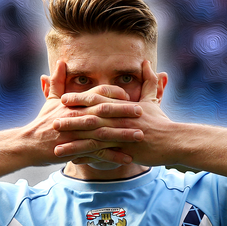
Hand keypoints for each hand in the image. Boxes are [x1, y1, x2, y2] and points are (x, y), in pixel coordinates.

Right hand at [22, 60, 143, 165]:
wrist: (28, 145)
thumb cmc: (42, 123)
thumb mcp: (50, 101)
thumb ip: (57, 82)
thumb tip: (60, 62)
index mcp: (73, 103)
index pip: (96, 94)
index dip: (113, 94)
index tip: (128, 96)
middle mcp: (76, 116)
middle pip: (104, 111)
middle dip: (124, 111)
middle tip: (141, 112)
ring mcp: (76, 134)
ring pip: (103, 132)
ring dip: (123, 134)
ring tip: (139, 135)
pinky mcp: (75, 150)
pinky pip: (98, 153)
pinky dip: (113, 156)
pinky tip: (127, 159)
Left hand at [54, 60, 180, 166]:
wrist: (174, 141)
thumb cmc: (162, 122)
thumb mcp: (153, 100)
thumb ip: (148, 81)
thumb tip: (147, 63)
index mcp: (122, 106)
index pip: (97, 99)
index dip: (79, 98)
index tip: (63, 98)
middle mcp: (119, 118)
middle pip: (90, 117)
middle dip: (70, 120)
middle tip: (52, 122)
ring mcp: (121, 134)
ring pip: (93, 137)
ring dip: (74, 142)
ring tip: (56, 147)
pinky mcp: (124, 149)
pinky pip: (102, 154)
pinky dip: (88, 157)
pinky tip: (74, 162)